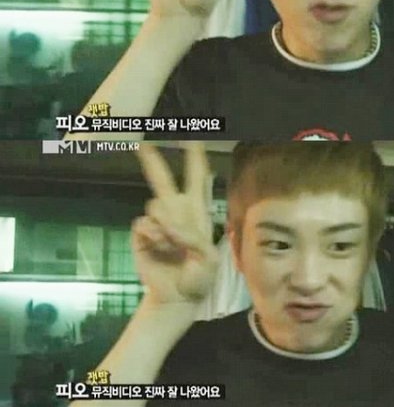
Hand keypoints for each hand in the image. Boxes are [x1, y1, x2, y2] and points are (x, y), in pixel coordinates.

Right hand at [132, 143, 217, 303]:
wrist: (178, 298)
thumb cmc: (199, 277)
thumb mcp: (209, 258)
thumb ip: (193, 237)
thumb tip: (169, 225)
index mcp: (197, 212)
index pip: (197, 179)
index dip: (195, 158)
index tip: (192, 139)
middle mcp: (176, 212)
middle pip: (163, 180)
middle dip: (153, 161)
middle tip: (142, 145)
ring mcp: (157, 222)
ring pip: (156, 206)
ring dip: (166, 227)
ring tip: (173, 247)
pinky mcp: (142, 234)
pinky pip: (144, 224)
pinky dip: (153, 238)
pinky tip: (160, 250)